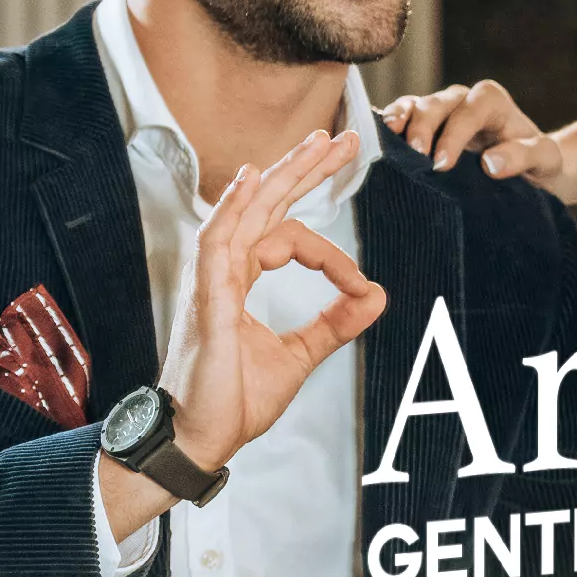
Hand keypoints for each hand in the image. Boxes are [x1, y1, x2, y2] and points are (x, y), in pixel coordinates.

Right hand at [160, 131, 387, 469]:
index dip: (331, 255)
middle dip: (304, 169)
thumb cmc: (234, 400)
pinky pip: (217, 246)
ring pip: (246, 213)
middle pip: (265, 205)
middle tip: (341, 136)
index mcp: (239, 280)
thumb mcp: (299, 357)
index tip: (358, 284)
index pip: (287, 238)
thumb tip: (376, 295)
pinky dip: (233, 210)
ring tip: (317, 143)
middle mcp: (223, 272)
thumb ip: (334, 325)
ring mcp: (210, 284)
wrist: (200, 440)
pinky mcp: (207, 303)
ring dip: (283, 175)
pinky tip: (251, 180)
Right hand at [382, 81, 565, 188]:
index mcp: (494, 103)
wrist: (530, 172)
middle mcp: (464, 101)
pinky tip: (377, 140)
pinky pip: (402, 117)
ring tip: (386, 140)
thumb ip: (525, 156)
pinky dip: (389, 126)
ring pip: (416, 105)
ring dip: (400, 121)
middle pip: (438, 102)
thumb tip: (490, 163)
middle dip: (424, 126)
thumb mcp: (546, 161)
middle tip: (415, 155)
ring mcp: (441, 112)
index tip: (443, 164)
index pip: (472, 109)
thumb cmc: (538, 164)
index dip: (455, 133)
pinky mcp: (424, 126)